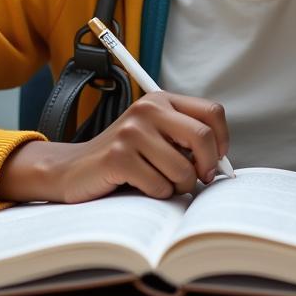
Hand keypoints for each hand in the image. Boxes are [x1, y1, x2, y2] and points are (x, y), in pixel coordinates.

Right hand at [0, 91, 229, 203]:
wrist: (73, 169)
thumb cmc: (123, 157)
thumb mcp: (155, 136)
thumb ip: (184, 139)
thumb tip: (221, 161)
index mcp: (161, 100)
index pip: (212, 113)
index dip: (222, 140)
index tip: (216, 160)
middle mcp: (148, 109)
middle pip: (203, 138)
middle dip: (207, 167)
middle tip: (199, 179)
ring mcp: (132, 131)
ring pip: (183, 170)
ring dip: (177, 187)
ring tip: (159, 182)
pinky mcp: (119, 156)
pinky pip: (159, 186)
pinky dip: (156, 195)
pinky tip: (139, 187)